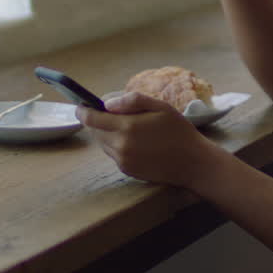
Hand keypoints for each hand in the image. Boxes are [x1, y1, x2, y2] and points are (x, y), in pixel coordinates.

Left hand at [77, 91, 212, 186]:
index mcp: (127, 127)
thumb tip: (107, 104)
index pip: (92, 119)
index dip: (83, 111)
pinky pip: (113, 154)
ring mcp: (123, 160)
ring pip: (103, 144)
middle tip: (107, 113)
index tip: (81, 105)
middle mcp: (120, 146)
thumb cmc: (178, 131)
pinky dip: (116, 145)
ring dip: (106, 134)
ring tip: (124, 126)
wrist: (192, 162)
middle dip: (96, 121)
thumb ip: (132, 101)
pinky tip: (133, 141)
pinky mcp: (127, 170)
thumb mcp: (160, 107)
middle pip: (95, 132)